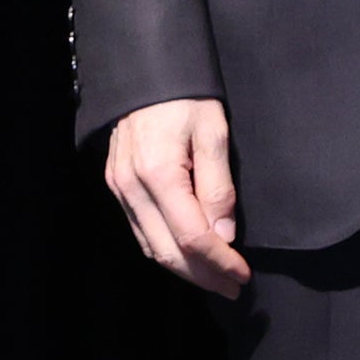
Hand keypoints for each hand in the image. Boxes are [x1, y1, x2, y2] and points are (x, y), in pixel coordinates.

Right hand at [104, 96, 250, 297]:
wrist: (144, 72)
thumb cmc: (186, 96)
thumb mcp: (214, 131)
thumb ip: (218, 185)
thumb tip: (224, 236)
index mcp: (159, 175)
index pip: (192, 237)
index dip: (219, 261)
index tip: (243, 275)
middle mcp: (132, 189)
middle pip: (167, 251)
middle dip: (203, 275)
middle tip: (234, 288)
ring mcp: (119, 190)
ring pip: (150, 246)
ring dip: (184, 269)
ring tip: (216, 279)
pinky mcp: (116, 187)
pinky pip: (139, 231)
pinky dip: (164, 250)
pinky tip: (187, 256)